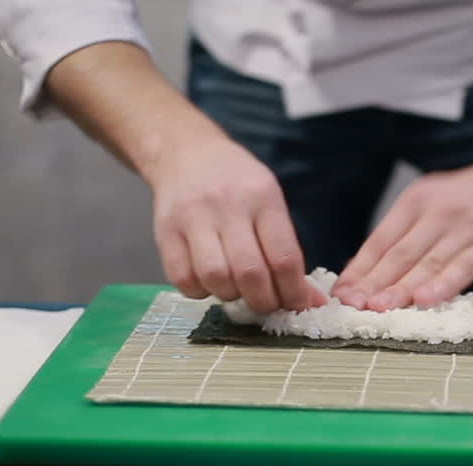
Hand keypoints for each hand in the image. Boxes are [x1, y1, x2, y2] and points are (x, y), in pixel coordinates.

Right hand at [145, 135, 326, 312]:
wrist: (186, 153)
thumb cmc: (237, 183)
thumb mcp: (269, 201)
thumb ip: (286, 249)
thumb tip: (308, 300)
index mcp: (262, 198)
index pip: (284, 257)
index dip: (294, 292)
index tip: (299, 305)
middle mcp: (226, 206)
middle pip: (250, 273)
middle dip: (265, 301)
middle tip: (268, 304)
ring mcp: (191, 219)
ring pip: (215, 278)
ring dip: (232, 297)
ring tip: (238, 290)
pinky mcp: (164, 233)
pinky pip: (183, 279)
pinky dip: (201, 292)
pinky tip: (210, 283)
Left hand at [333, 160, 472, 310]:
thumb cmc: (467, 199)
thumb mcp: (430, 202)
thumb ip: (405, 233)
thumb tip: (368, 272)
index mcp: (415, 202)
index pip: (380, 240)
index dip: (360, 268)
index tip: (343, 292)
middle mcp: (437, 213)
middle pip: (399, 254)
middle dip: (374, 282)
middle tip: (354, 306)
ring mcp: (464, 229)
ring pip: (427, 264)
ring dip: (401, 288)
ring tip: (380, 307)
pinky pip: (462, 269)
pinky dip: (442, 285)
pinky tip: (424, 300)